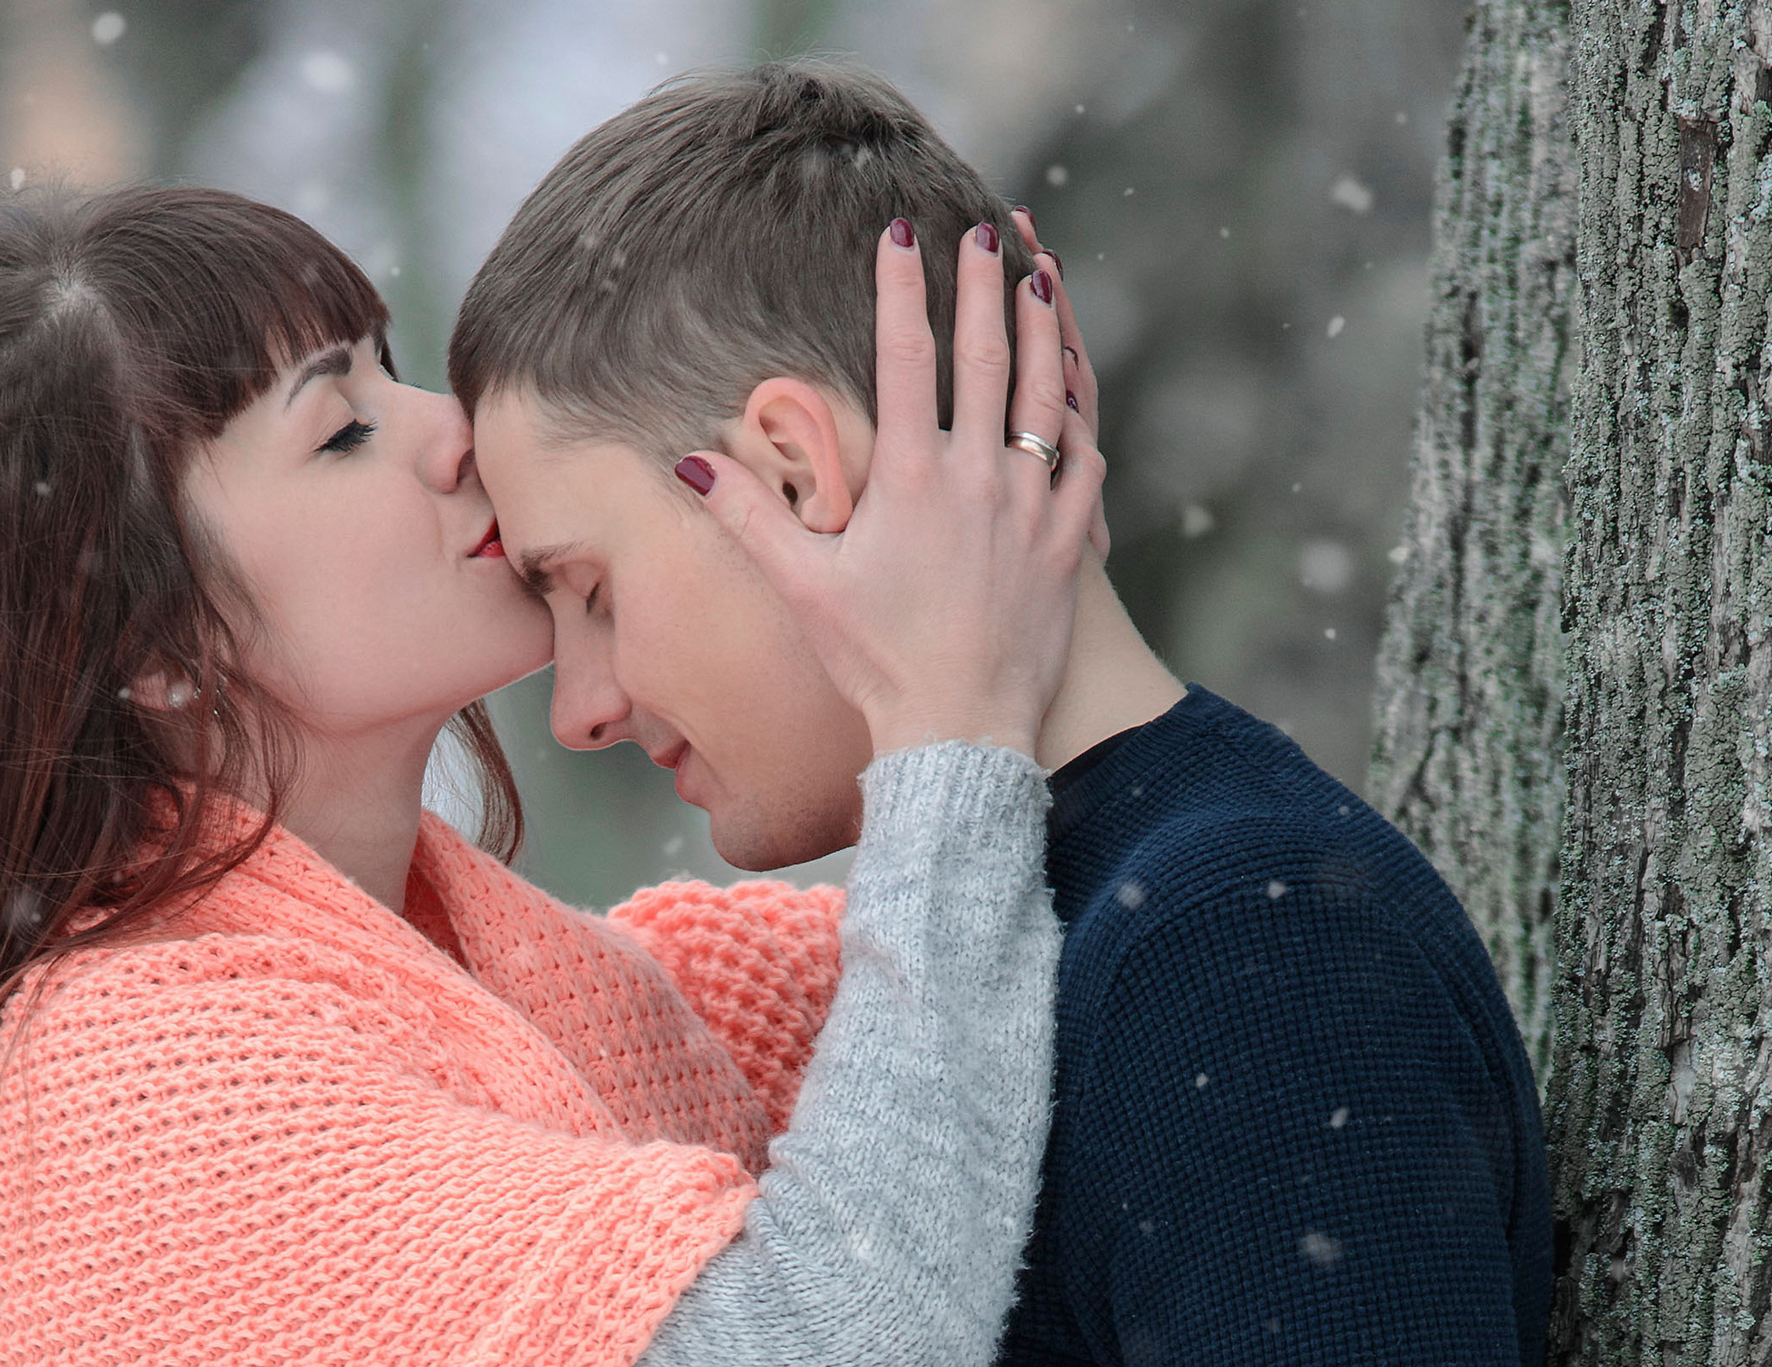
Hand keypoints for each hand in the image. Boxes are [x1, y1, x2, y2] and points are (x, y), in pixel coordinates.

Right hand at [673, 218, 1104, 757]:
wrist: (959, 731)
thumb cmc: (874, 663)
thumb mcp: (802, 587)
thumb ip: (748, 515)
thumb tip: (688, 459)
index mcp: (911, 478)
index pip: (907, 355)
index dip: (902, 285)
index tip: (901, 229)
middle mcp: (977, 479)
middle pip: (987, 354)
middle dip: (984, 282)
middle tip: (984, 229)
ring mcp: (1030, 508)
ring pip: (1045, 395)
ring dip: (1045, 330)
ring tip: (1041, 278)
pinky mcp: (1067, 543)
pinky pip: (1083, 462)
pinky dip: (1080, 416)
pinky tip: (1075, 390)